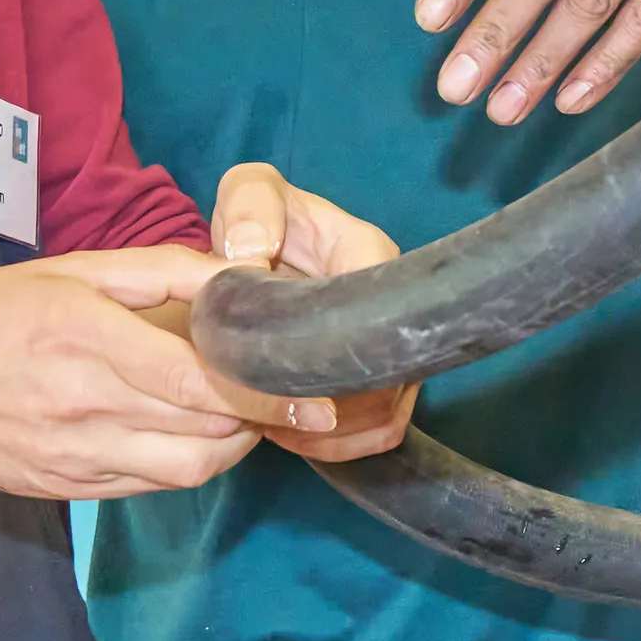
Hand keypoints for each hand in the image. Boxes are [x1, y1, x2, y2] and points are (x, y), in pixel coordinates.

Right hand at [0, 247, 331, 500]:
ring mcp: (77, 455)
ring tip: (250, 415)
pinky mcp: (72, 488)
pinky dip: (190, 462)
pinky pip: (153, 483)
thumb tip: (233, 274)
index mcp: (84, 337)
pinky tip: (200, 434)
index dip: (262, 390)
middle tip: (293, 394)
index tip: (310, 389)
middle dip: (259, 417)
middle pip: (203, 430)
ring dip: (233, 446)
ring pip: (187, 468)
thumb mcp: (70, 270)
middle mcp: (84, 404)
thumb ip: (159, 271)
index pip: (196, 380)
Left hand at [202, 164, 417, 461]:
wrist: (259, 249)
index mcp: (368, 252)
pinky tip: (292, 436)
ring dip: (336, 432)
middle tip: (271, 410)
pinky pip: (382, 428)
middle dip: (333, 404)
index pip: (377, 312)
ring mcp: (389, 343)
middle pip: (391, 375)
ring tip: (278, 427)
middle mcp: (392, 302)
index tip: (280, 372)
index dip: (335, 355)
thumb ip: (250, 205)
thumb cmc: (259, 219)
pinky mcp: (381, 377)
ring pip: (390, 410)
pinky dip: (342, 445)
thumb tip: (252, 251)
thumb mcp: (248, 195)